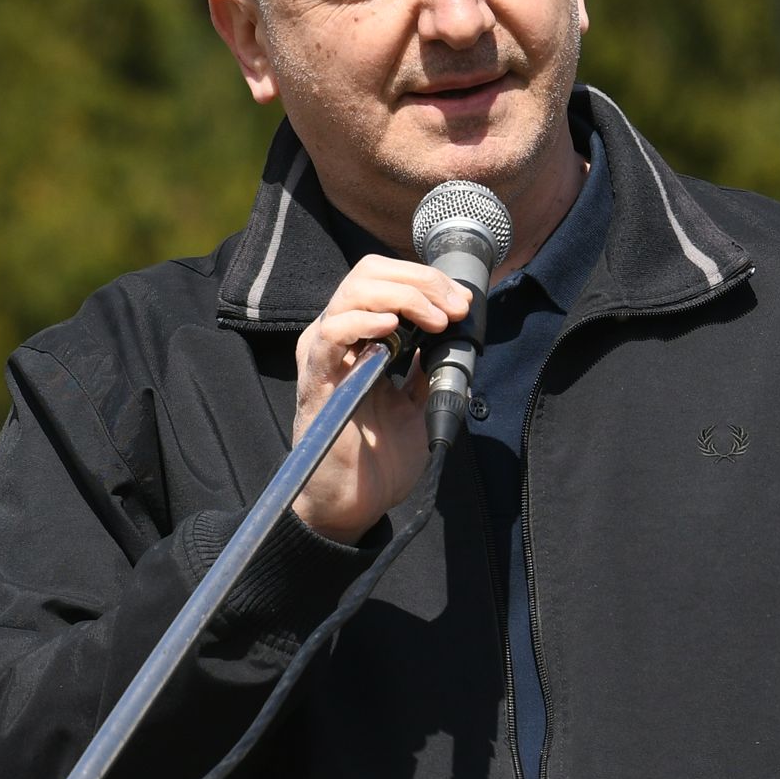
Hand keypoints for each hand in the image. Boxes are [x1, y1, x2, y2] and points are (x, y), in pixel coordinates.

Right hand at [291, 253, 466, 540]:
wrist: (357, 504)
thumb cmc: (379, 458)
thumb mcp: (417, 403)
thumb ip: (428, 370)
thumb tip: (452, 340)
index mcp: (361, 338)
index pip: (386, 278)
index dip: (426, 280)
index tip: (462, 303)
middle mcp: (338, 337)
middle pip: (370, 274)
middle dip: (421, 282)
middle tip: (454, 309)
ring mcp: (325, 355)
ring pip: (352, 293)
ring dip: (402, 297)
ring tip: (434, 320)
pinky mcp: (317, 380)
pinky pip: (331, 334)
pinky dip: (363, 322)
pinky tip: (393, 328)